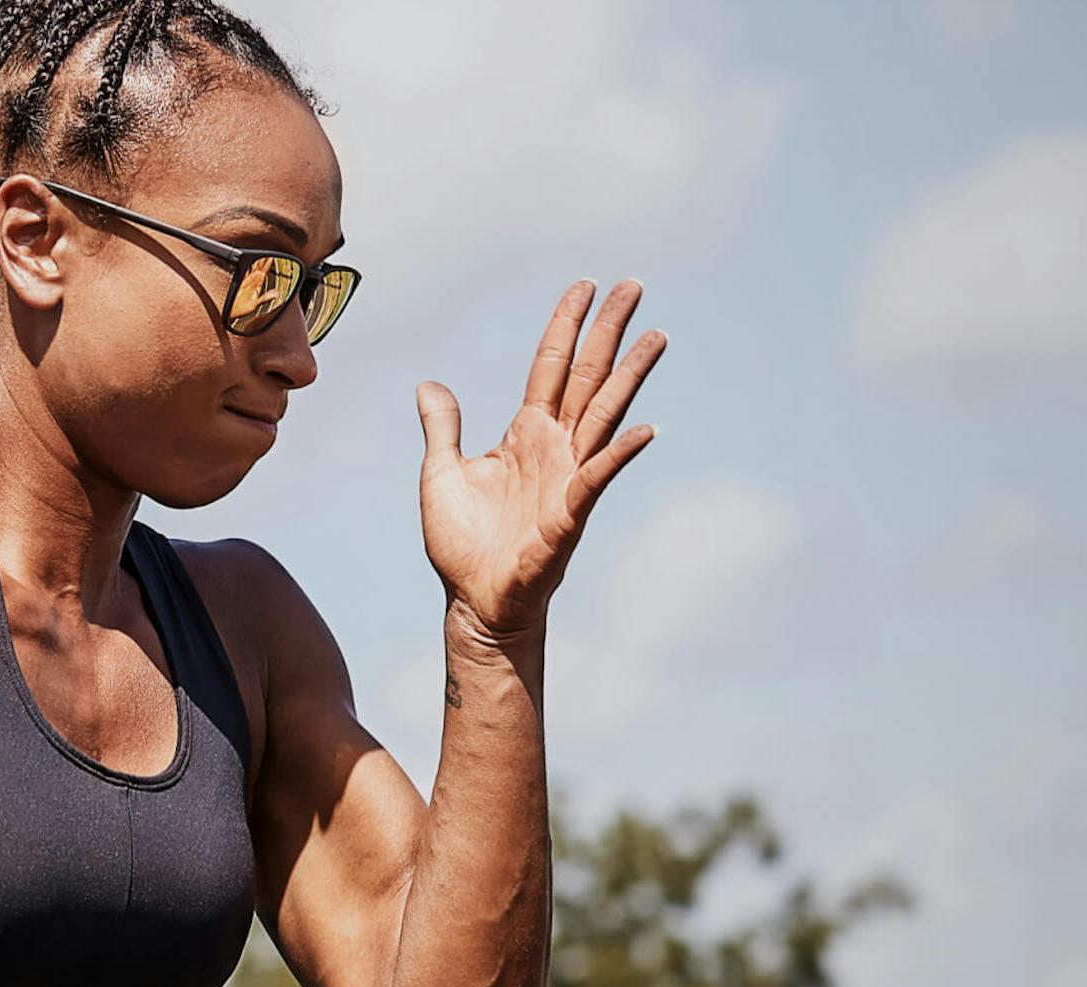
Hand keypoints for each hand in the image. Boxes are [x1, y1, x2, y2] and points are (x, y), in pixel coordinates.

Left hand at [416, 276, 665, 639]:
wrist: (474, 600)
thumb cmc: (462, 544)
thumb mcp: (440, 473)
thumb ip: (442, 427)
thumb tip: (429, 384)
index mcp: (526, 432)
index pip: (551, 364)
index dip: (566, 324)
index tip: (586, 286)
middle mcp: (554, 446)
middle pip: (589, 375)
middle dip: (609, 330)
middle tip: (634, 285)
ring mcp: (568, 477)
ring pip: (604, 413)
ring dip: (630, 375)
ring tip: (656, 336)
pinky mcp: (571, 513)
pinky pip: (597, 477)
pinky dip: (619, 454)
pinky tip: (645, 430)